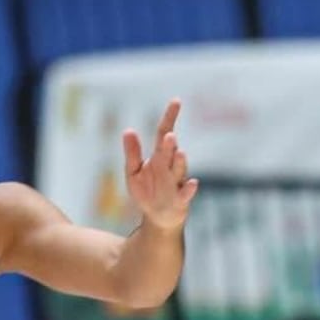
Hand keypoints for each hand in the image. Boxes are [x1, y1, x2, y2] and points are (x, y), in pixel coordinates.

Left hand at [124, 99, 198, 229]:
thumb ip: (132, 153)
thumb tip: (128, 130)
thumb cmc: (147, 193)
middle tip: (169, 135)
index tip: (177, 101)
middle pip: (170, 151)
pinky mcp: (181, 200)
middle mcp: (170, 167)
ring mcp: (177, 183)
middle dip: (169, 145)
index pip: (164, 132)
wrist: (158, 218)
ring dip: (180, 162)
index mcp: (159, 157)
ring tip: (179, 152)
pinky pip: (187, 193)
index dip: (170, 117)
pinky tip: (191, 184)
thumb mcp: (133, 173)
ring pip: (179, 169)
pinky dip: (189, 189)